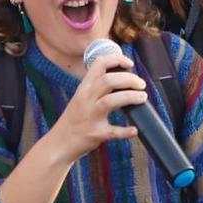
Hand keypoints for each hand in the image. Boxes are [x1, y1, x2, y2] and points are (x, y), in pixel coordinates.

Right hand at [49, 44, 146, 159]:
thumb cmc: (74, 119)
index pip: (99, 64)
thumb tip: (123, 78)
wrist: (60, 143)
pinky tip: (134, 130)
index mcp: (84, 88)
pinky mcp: (95, 134)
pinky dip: (125, 131)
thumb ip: (97, 87)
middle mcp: (86, 99)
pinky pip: (113, 131)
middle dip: (129, 79)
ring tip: (142, 98)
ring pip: (111, 101)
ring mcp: (90, 116)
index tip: (130, 63)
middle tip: (141, 84)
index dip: (116, 59)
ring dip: (131, 97)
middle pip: (109, 81)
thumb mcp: (81, 97)